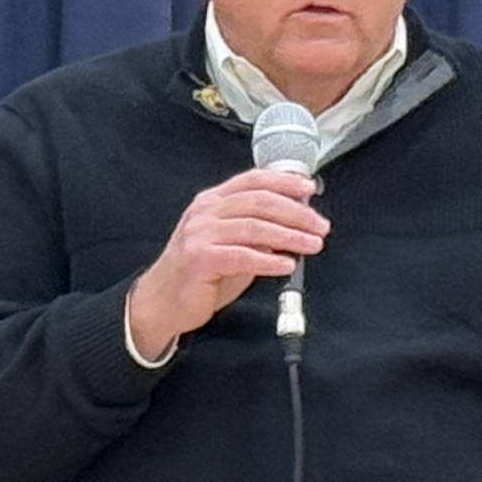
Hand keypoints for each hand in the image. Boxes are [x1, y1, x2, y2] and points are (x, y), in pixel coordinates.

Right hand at [124, 169, 323, 359]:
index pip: (253, 181)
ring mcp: (200, 234)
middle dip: (296, 213)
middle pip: (260, 202)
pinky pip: (243, 256)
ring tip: (312, 245)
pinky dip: (269, 260)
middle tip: (320, 226)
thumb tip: (295, 222)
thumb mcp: (230, 243)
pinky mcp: (200, 258)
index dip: (284, 182)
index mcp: (212, 201)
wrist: (162, 301)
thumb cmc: (199, 273)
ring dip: (290, 236)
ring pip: (255, 228)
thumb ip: (257, 231)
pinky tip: (286, 265)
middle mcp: (205, 212)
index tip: (309, 189)